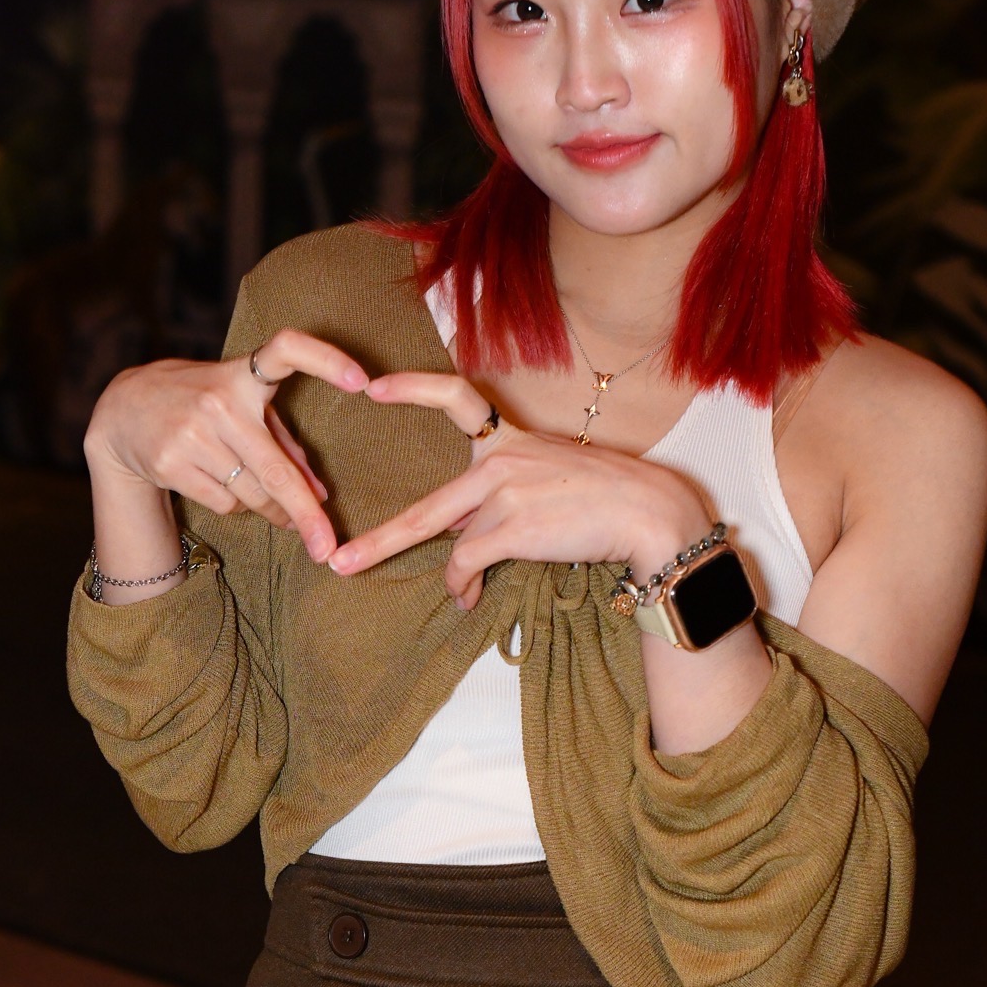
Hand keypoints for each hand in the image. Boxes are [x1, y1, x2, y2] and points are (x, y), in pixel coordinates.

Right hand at [85, 329, 367, 561]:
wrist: (123, 411)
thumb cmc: (201, 406)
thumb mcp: (241, 407)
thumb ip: (285, 444)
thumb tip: (320, 495)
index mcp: (243, 375)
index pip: (286, 350)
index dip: (325, 359)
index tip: (361, 380)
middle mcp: (219, 401)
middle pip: (275, 470)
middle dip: (305, 515)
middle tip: (327, 547)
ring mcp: (191, 433)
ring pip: (251, 494)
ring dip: (266, 507)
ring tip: (259, 494)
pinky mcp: (169, 462)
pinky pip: (225, 503)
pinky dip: (235, 506)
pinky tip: (220, 483)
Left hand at [326, 369, 710, 609]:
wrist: (647, 511)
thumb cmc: (610, 497)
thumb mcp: (554, 476)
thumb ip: (507, 493)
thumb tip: (469, 534)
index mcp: (511, 440)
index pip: (456, 397)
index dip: (412, 389)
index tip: (372, 387)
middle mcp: (501, 461)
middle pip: (429, 508)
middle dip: (380, 540)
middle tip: (339, 562)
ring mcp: (504, 494)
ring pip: (455, 548)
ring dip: (456, 580)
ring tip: (461, 596)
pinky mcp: (511, 528)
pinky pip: (468, 566)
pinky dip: (464, 588)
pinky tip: (470, 599)